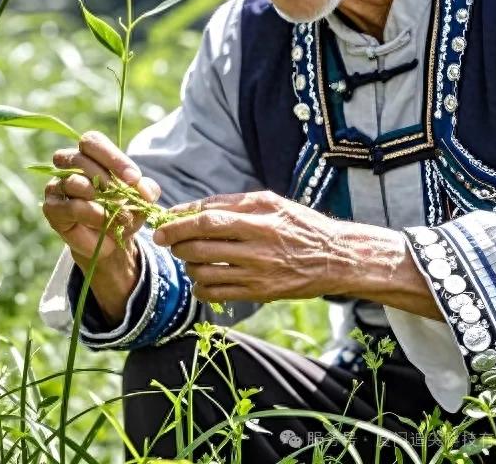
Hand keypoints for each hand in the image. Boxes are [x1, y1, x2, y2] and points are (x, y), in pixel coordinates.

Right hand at [43, 130, 159, 263]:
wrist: (112, 240)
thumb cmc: (125, 209)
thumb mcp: (142, 198)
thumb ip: (146, 189)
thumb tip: (144, 189)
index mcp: (89, 154)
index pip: (92, 141)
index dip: (113, 157)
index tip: (134, 178)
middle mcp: (68, 166)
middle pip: (79, 159)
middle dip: (107, 178)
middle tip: (124, 196)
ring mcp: (57, 186)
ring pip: (74, 183)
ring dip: (102, 200)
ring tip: (121, 215)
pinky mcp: (52, 209)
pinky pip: (70, 207)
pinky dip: (92, 215)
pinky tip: (105, 222)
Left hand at [153, 190, 346, 302]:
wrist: (334, 258)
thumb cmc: (299, 223)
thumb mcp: (271, 202)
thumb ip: (233, 202)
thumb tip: (194, 207)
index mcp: (259, 219)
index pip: (207, 220)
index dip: (179, 223)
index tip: (162, 225)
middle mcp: (257, 247)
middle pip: (200, 247)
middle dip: (176, 244)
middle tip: (169, 241)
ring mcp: (257, 273)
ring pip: (204, 272)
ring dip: (187, 265)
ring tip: (189, 258)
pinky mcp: (259, 293)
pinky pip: (217, 294)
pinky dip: (200, 287)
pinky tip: (201, 279)